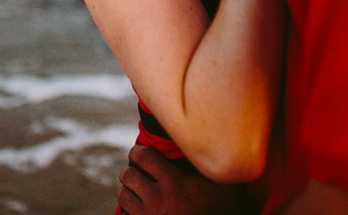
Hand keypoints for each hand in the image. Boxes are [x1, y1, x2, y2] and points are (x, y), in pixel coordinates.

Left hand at [117, 145, 250, 214]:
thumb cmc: (224, 211)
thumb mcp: (223, 184)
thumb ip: (210, 163)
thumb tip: (205, 140)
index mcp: (174, 181)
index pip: (144, 157)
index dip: (138, 152)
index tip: (139, 152)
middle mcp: (157, 199)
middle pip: (128, 175)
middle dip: (131, 170)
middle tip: (138, 171)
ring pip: (123, 196)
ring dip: (129, 191)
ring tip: (137, 190)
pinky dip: (130, 210)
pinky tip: (141, 209)